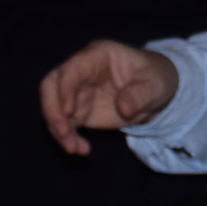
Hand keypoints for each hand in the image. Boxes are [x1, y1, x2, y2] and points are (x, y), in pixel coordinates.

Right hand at [39, 40, 179, 155]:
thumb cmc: (155, 78)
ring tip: (74, 149)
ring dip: (59, 130)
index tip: (69, 113)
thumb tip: (123, 109)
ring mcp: (77, 92)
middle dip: (52, 110)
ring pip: (54, 108)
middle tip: (64, 133)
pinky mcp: (79, 111)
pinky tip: (81, 150)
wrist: (155, 92)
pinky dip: (68, 138)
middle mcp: (81, 71)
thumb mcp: (155, 84)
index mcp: (97, 56)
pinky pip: (65, 124)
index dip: (65, 90)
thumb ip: (140, 94)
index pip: (71, 70)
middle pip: (50, 86)